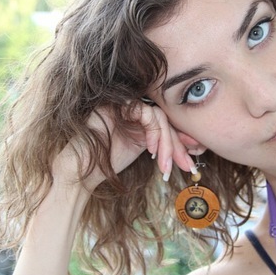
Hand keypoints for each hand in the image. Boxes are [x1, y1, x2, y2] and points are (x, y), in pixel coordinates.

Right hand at [53, 103, 195, 190]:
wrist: (81, 171)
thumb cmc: (107, 163)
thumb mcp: (143, 151)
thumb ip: (163, 141)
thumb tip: (194, 141)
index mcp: (138, 116)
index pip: (166, 122)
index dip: (180, 141)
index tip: (190, 161)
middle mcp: (133, 106)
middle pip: (166, 118)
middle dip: (178, 144)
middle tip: (187, 166)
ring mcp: (124, 103)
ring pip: (159, 116)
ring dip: (167, 143)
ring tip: (165, 165)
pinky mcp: (118, 103)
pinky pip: (147, 113)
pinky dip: (155, 133)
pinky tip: (151, 151)